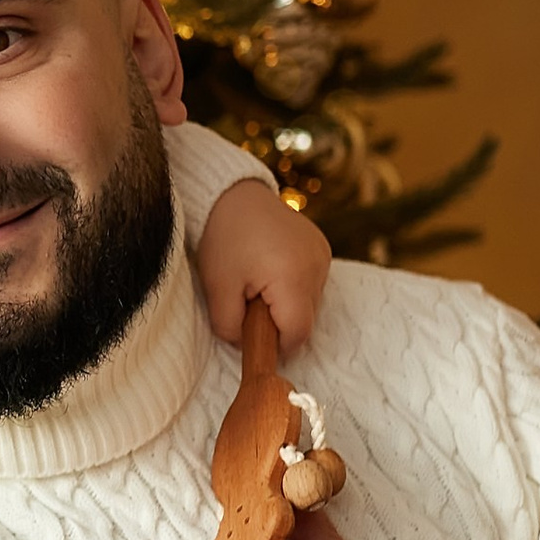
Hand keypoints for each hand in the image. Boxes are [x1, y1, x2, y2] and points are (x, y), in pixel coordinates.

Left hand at [196, 175, 331, 359]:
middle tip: (248, 303)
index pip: (297, 333)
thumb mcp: (217, 290)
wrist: (231, 194)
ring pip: (310, 302)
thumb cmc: (222, 239)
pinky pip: (312, 281)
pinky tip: (270, 270)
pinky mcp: (322, 246)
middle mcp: (317, 266)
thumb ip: (230, 328)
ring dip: (286, 304)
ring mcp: (323, 254)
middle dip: (278, 323)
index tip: (253, 339)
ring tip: (256, 282)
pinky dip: (293, 286)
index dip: (276, 345)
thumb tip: (245, 345)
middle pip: (306, 319)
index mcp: (293, 278)